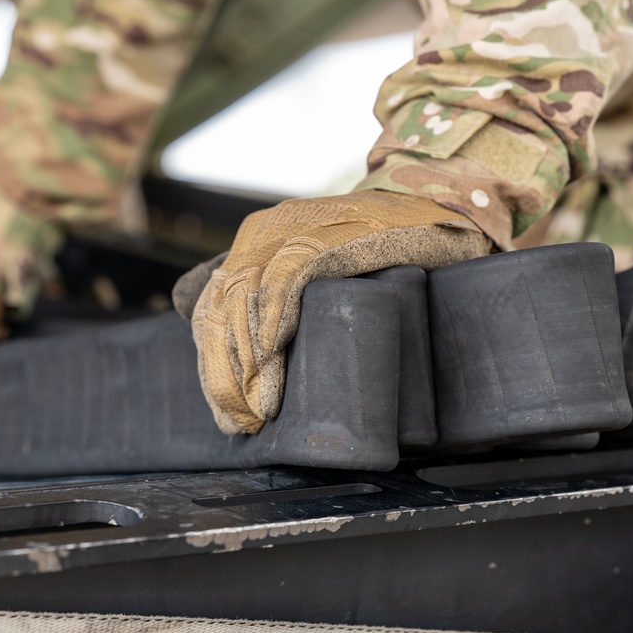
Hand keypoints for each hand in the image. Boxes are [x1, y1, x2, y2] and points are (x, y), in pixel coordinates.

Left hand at [182, 189, 490, 434]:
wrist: (435, 209)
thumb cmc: (375, 248)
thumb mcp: (310, 263)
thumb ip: (263, 286)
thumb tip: (197, 316)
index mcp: (255, 240)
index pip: (212, 307)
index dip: (213, 366)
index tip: (227, 415)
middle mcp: (266, 231)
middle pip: (224, 308)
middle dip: (225, 373)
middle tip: (241, 423)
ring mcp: (295, 228)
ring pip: (247, 299)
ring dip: (249, 362)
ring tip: (261, 409)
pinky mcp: (329, 235)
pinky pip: (287, 281)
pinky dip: (275, 324)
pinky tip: (272, 362)